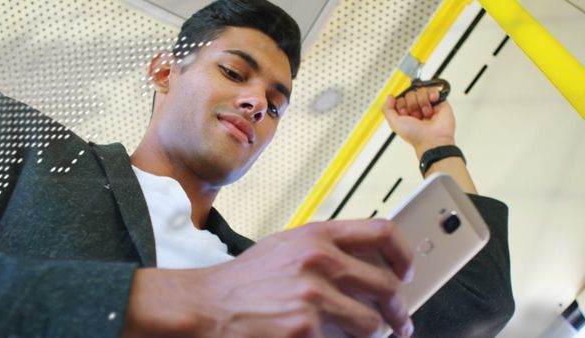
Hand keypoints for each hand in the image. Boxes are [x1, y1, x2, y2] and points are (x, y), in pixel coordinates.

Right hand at [123, 219, 413, 337]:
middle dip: (400, 311)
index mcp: (317, 235)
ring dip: (371, 334)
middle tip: (401, 322)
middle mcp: (319, 261)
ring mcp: (314, 296)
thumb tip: (366, 265)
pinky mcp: (306, 329)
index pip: (383, 233)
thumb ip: (326, 249)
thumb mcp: (286, 247)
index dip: (404, 255)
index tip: (408, 272)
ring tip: (359, 335)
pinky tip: (322, 337)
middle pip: (387, 286)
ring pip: (371, 324)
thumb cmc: (245, 280)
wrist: (208, 305)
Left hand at [383, 87, 455, 157]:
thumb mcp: (394, 123)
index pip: (400, 99)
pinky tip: (432, 102)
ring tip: (426, 113)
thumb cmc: (415, 135)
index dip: (401, 105)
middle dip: (412, 104)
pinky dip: (432, 94)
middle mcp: (416, 109)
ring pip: (421, 91)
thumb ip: (387, 109)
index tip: (405, 114)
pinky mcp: (440, 102)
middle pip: (410, 94)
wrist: (432, 139)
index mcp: (406, 114)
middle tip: (416, 116)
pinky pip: (433, 89)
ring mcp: (428, 105)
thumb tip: (389, 97)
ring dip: (422, 102)